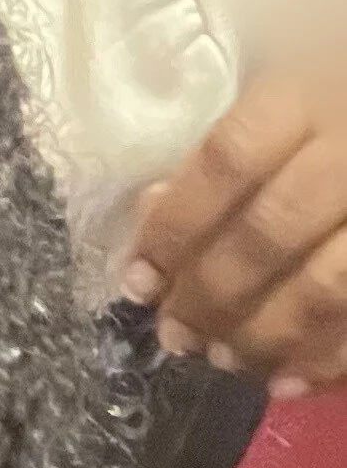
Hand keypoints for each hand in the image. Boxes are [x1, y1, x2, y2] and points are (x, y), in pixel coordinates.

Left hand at [123, 71, 346, 397]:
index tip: (139, 278)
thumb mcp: (295, 108)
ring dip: (261, 336)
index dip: (176, 225)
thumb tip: (151, 210)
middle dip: (211, 295)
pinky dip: (324, 361)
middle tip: (177, 334)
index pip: (233, 157)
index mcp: (322, 87)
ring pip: (324, 288)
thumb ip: (228, 160)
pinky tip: (285, 381)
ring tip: (224, 357)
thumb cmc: (337, 116)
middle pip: (271, 232)